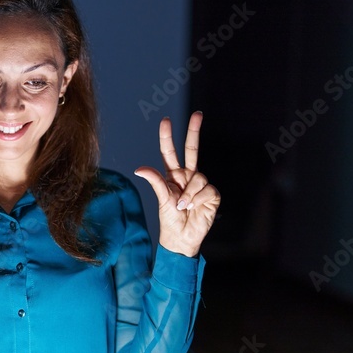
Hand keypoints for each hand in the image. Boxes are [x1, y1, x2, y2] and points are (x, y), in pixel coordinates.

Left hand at [134, 111, 219, 257]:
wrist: (182, 238)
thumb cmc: (169, 220)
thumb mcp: (162, 199)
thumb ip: (155, 181)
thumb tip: (139, 168)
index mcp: (173, 176)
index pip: (170, 152)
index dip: (168, 137)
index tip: (166, 121)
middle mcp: (188, 177)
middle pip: (192, 150)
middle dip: (194, 131)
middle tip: (198, 114)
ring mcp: (201, 185)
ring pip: (198, 178)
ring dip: (189, 194)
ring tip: (183, 207)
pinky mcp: (212, 195)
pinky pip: (206, 189)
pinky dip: (198, 199)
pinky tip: (194, 208)